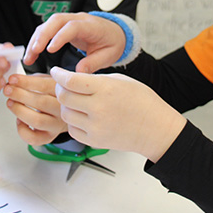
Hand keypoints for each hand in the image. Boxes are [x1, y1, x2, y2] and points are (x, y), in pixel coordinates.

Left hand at [3, 73, 66, 145]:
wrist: (66, 111)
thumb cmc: (52, 94)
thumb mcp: (47, 80)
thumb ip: (33, 79)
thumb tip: (13, 80)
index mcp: (64, 92)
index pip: (45, 86)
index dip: (26, 82)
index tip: (13, 79)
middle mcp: (62, 109)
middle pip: (42, 103)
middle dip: (20, 95)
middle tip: (8, 90)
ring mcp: (56, 125)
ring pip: (37, 121)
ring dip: (19, 111)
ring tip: (10, 103)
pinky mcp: (49, 137)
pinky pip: (34, 138)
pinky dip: (22, 130)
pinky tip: (19, 120)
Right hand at [24, 12, 126, 72]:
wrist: (116, 33)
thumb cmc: (112, 43)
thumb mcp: (108, 55)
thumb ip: (93, 63)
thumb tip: (78, 72)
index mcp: (92, 26)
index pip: (73, 27)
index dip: (60, 37)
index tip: (50, 50)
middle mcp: (78, 19)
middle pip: (56, 20)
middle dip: (43, 35)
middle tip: (33, 51)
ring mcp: (70, 20)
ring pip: (48, 24)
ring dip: (36, 39)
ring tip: (28, 58)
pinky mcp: (63, 26)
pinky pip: (47, 29)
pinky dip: (37, 40)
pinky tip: (31, 54)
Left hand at [50, 67, 185, 161]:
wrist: (155, 129)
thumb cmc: (142, 102)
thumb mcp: (121, 80)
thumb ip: (95, 79)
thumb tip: (72, 79)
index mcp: (106, 89)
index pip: (70, 80)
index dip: (58, 74)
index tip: (56, 71)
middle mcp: (98, 108)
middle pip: (63, 97)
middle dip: (59, 89)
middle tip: (63, 86)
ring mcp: (96, 127)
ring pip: (65, 114)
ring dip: (66, 106)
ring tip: (76, 101)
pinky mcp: (95, 141)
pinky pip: (72, 130)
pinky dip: (74, 122)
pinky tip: (83, 116)